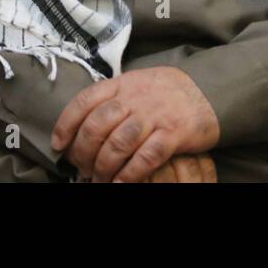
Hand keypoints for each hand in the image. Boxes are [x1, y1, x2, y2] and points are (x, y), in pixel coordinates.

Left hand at [51, 67, 219, 182]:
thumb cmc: (166, 91)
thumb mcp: (136, 83)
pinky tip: (121, 184)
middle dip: (83, 151)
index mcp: (121, 84)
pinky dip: (130, 174)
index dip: (66, 124)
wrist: (208, 90)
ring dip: (104, 166)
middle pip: (97, 125)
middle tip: (82, 168)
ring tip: (99, 179)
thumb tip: (81, 121)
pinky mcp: (172, 134)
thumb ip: (112, 97)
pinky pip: (145, 157)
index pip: (85, 101)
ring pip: (118, 143)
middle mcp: (134, 98)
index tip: (59, 144)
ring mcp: (154, 116)